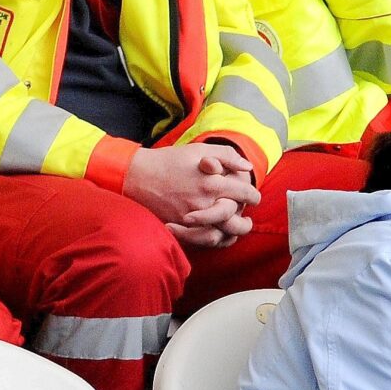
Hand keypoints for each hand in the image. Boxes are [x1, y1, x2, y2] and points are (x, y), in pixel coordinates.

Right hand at [123, 143, 259, 234]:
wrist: (137, 175)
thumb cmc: (168, 160)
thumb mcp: (198, 149)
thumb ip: (226, 155)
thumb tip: (247, 167)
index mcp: (212, 182)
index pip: (245, 194)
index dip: (253, 195)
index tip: (254, 196)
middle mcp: (204, 203)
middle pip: (236, 220)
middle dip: (246, 221)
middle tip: (247, 219)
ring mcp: (191, 217)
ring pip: (222, 234)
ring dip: (231, 233)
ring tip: (235, 229)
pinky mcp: (180, 226)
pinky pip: (203, 240)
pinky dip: (213, 240)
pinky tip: (217, 234)